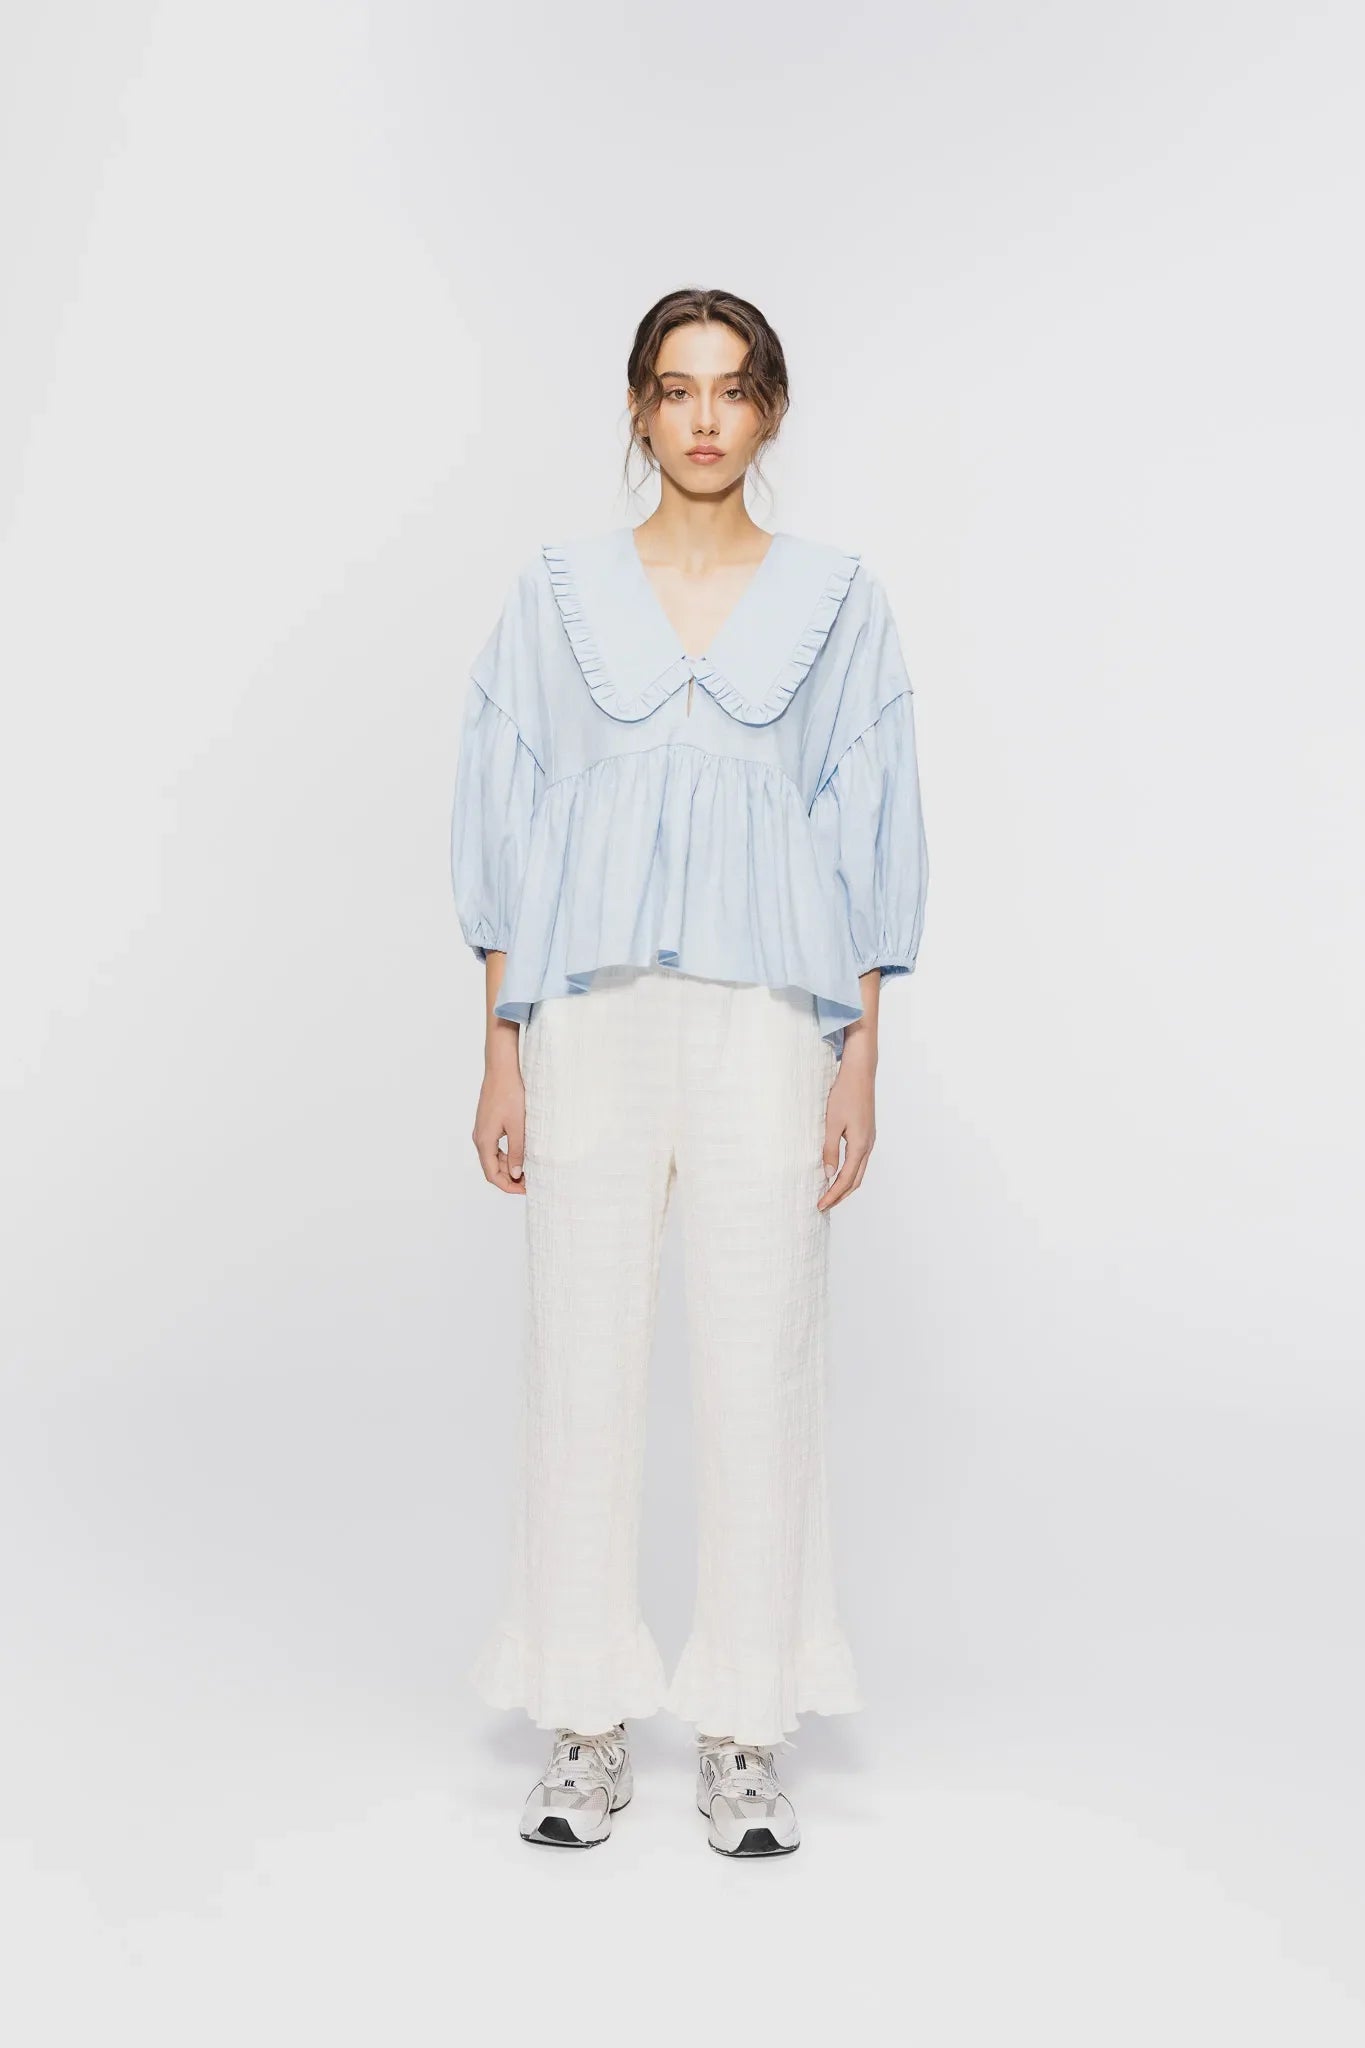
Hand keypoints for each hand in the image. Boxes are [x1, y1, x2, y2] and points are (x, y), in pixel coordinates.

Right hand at [472, 1048, 525, 1193]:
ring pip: (493, 1158)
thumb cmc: (509, 1094)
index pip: (492, 1174)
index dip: (508, 1186)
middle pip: (491, 1168)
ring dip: (508, 1167)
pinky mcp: (487, 1124)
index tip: (525, 1189)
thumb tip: (515, 1175)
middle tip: (530, 1181)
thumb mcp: (518, 1127)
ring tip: (528, 1169)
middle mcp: (479, 1138)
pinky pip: (494, 1146)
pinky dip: (506, 1155)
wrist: (501, 1070)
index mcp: (484, 1141)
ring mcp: (482, 1130)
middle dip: (509, 1178)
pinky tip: (521, 1154)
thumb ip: (517, 1152)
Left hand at [818, 1045, 875, 1209]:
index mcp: (860, 1146)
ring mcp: (869, 1139)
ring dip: (845, 1185)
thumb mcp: (831, 1123)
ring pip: (859, 1171)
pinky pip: (859, 1160)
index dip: (833, 1195)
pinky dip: (849, 1172)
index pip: (846, 1180)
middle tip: (824, 1206)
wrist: (860, 1072)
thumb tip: (827, 1174)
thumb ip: (829, 1150)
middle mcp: (868, 1145)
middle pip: (856, 1180)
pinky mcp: (867, 1133)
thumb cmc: (844, 1094)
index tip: (820, 1205)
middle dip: (840, 1196)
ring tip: (829, 1194)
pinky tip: (837, 1172)